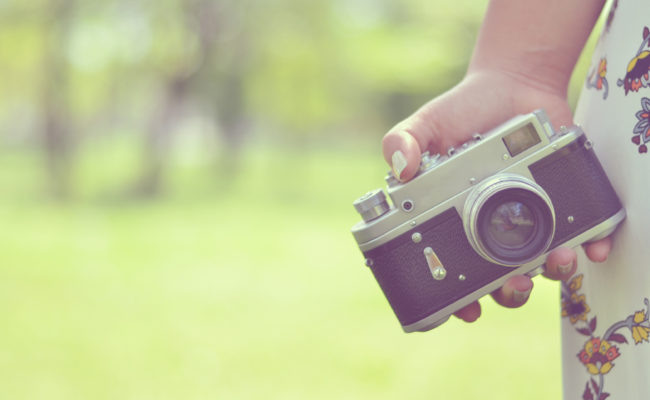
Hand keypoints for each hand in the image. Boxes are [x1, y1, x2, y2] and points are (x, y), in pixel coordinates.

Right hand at [381, 70, 611, 321]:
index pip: (451, 271)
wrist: (512, 83)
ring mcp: (527, 216)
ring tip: (554, 261)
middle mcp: (489, 226)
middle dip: (509, 293)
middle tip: (512, 286)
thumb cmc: (462, 110)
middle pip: (500, 278)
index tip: (465, 310)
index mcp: (451, 220)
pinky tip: (590, 247)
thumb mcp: (426, 124)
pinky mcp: (560, 199)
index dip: (456, 298)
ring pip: (541, 262)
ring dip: (550, 272)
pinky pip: (579, 231)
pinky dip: (589, 245)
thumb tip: (399, 169)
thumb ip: (403, 141)